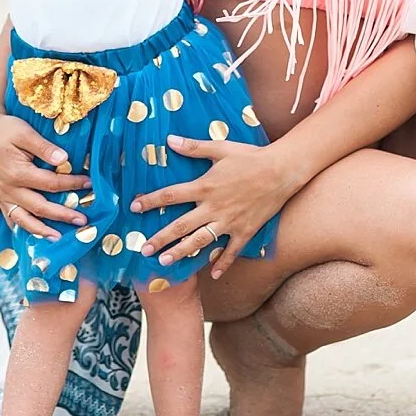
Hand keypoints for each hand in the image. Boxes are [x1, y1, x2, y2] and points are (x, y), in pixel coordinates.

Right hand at [0, 110, 90, 241]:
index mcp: (17, 173)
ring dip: (41, 230)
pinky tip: (33, 234)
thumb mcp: (25, 132)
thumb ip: (44, 147)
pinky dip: (22, 227)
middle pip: (40, 207)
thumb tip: (64, 160)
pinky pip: (10, 217)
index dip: (71, 184)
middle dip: (63, 215)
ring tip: (58, 238)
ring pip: (23, 219)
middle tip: (83, 221)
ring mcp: (2, 195)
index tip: (89, 184)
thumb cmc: (5, 129)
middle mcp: (9, 189)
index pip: (51, 184)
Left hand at [132, 133, 290, 277]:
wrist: (281, 171)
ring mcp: (229, 222)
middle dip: (160, 238)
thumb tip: (169, 140)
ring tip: (165, 262)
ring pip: (200, 241)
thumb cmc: (250, 157)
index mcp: (204, 186)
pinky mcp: (245, 231)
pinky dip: (222, 264)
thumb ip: (193, 147)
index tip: (133, 208)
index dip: (150, 202)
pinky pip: (231, 251)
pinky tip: (212, 275)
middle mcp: (213, 207)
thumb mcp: (220, 148)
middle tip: (143, 249)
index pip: (170, 196)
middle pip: (180, 225)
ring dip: (182, 252)